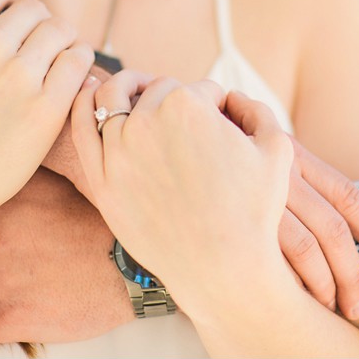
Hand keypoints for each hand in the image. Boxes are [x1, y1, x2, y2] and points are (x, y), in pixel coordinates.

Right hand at [0, 0, 92, 226]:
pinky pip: (78, 61)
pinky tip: (70, 75)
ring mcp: (19, 78)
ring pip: (60, 30)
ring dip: (62, 39)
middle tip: (37, 43)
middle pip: (33, 8)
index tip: (14, 17)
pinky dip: (79, 62)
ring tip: (56, 57)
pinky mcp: (46, 108)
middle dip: (37, 21)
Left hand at [71, 71, 292, 314]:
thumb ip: (257, 110)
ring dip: (128, 90)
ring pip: (113, 98)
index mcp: (188, 105)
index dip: (216, 106)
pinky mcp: (101, 179)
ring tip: (137, 95)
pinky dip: (83, 103)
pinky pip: (81, 128)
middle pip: (157, 91)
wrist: (223, 269)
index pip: (200, 89)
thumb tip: (232, 97)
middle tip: (187, 126)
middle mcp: (147, 121)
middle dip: (175, 101)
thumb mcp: (277, 150)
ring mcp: (118, 150)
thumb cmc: (253, 211)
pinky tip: (91, 94)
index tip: (222, 129)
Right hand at [225, 93, 358, 319]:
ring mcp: (250, 197)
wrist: (155, 133)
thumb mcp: (249, 141)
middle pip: (332, 228)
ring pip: (304, 249)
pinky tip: (291, 303)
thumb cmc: (208, 144)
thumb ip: (280, 164)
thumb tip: (322, 200)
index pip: (347, 193)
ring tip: (333, 310)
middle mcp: (276, 174)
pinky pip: (265, 258)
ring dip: (324, 286)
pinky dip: (285, 284)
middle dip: (354, 272)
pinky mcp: (224, 219)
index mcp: (290, 153)